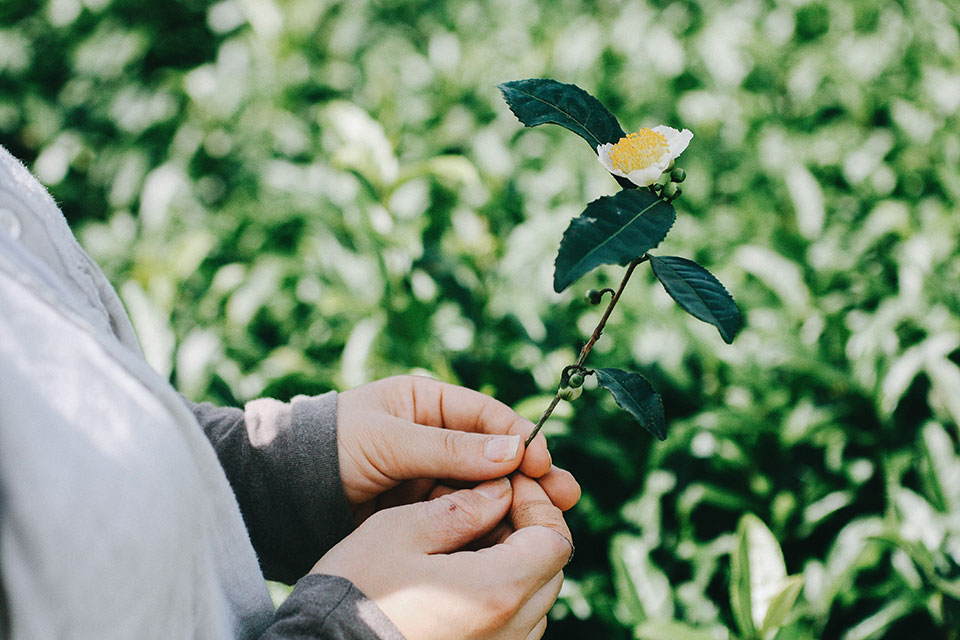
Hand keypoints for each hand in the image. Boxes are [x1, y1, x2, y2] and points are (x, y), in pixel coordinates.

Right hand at [311, 473, 572, 639]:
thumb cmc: (354, 590)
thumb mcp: (400, 532)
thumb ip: (461, 509)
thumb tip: (500, 493)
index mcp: (497, 591)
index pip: (555, 539)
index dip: (538, 503)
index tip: (507, 483)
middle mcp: (510, 632)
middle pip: (550, 568)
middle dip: (526, 528)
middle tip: (487, 503)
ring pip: (534, 598)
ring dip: (514, 561)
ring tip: (468, 538)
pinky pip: (513, 625)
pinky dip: (499, 593)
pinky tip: (459, 575)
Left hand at [336, 375, 579, 521]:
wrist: (285, 488)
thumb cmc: (332, 446)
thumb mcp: (389, 441)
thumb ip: (448, 448)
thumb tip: (512, 451)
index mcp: (428, 404)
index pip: (486, 416)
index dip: (519, 437)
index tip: (542, 461)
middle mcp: (436, 436)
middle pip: (494, 454)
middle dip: (530, 473)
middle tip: (566, 495)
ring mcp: (431, 474)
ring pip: (484, 487)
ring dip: (515, 500)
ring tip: (552, 517)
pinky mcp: (423, 507)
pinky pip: (463, 513)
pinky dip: (488, 522)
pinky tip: (511, 534)